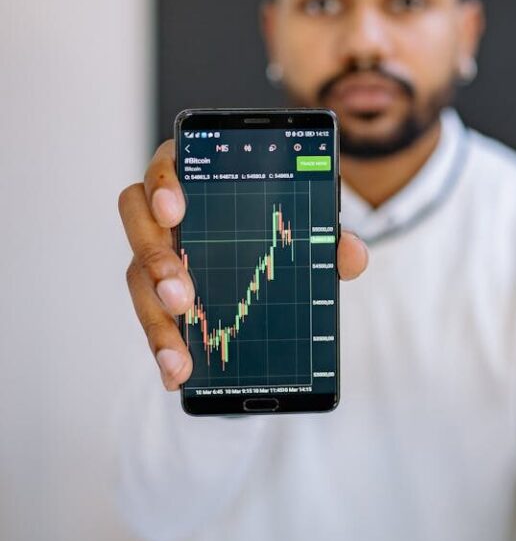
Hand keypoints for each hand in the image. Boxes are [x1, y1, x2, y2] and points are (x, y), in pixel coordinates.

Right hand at [118, 139, 367, 389]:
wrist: (270, 253)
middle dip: (156, 261)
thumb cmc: (280, 223)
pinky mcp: (157, 292)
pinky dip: (163, 346)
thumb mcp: (307, 225)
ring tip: (179, 354)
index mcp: (196, 175)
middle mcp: (164, 210)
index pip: (166, 166)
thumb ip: (329, 237)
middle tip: (182, 296)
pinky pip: (151, 316)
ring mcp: (156, 251)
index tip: (175, 210)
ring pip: (137, 276)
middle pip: (138, 223)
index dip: (162, 184)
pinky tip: (177, 374)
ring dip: (155, 318)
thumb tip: (352, 255)